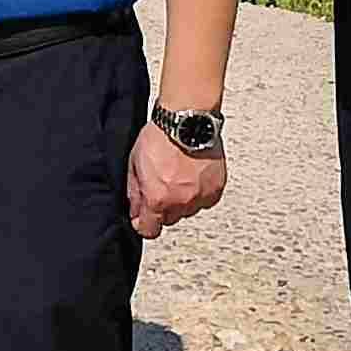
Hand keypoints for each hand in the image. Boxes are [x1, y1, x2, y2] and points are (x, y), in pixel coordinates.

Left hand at [126, 121, 226, 238]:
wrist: (187, 120)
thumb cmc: (161, 136)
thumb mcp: (135, 165)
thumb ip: (135, 193)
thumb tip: (135, 212)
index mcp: (158, 199)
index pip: (150, 231)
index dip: (144, 224)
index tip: (144, 217)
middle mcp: (181, 202)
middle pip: (170, 219)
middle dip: (163, 207)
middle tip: (163, 186)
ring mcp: (201, 196)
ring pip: (189, 210)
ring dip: (183, 200)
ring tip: (180, 176)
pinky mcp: (216, 188)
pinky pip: (206, 200)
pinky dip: (200, 192)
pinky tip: (193, 175)